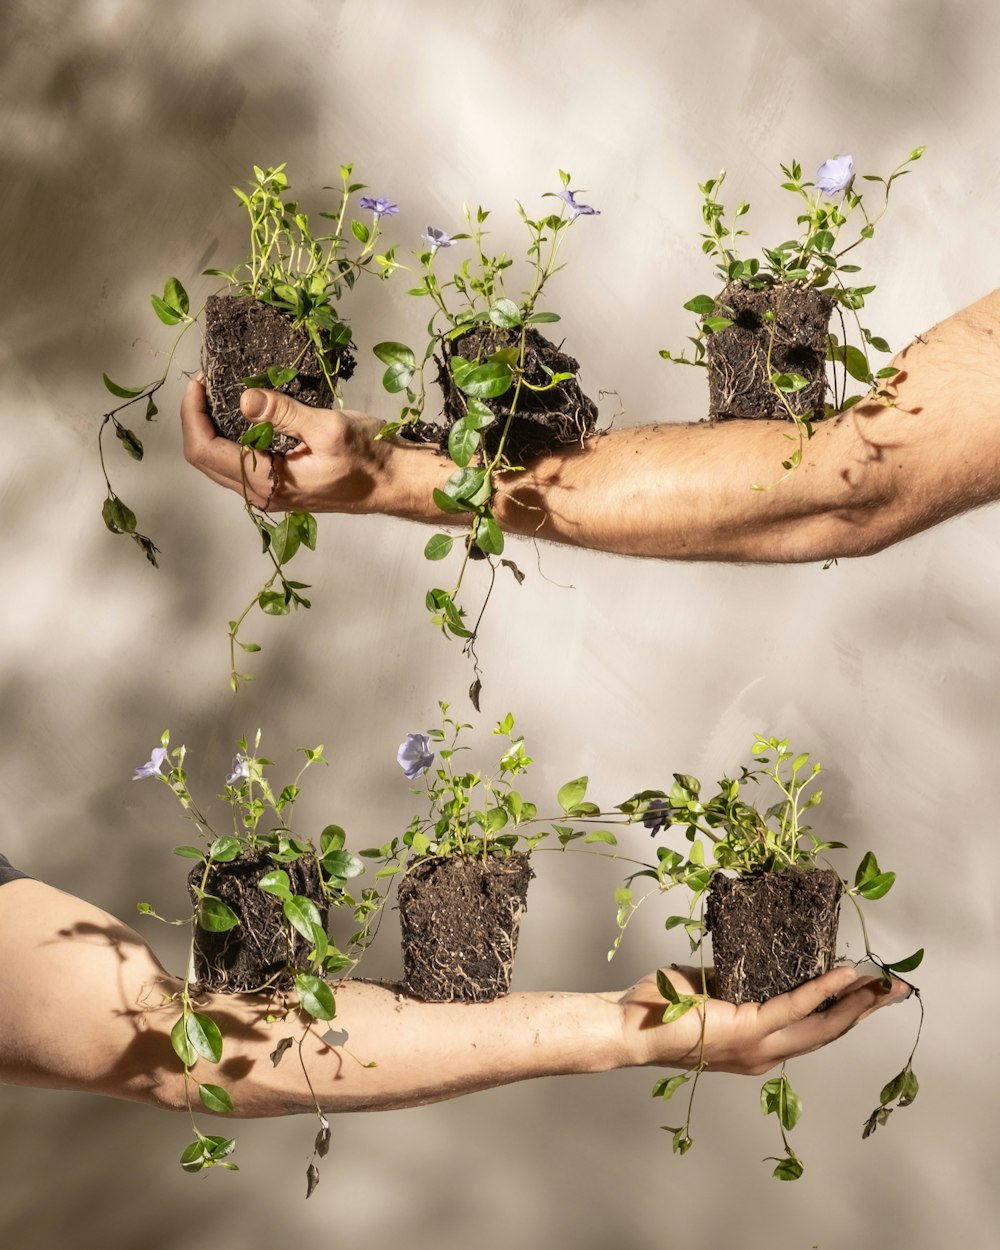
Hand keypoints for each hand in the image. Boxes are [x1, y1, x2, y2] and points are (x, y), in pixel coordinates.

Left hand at [179, 379, 395, 512]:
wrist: (395, 483)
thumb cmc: (369, 458)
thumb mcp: (328, 428)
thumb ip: (283, 413)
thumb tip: (243, 398)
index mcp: (268, 483)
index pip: (206, 450)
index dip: (193, 414)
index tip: (200, 381)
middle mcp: (262, 493)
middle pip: (205, 459)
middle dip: (197, 419)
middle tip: (207, 383)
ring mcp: (271, 492)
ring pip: (221, 462)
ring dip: (213, 428)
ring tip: (220, 393)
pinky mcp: (282, 484)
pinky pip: (241, 462)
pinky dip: (232, 436)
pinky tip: (243, 413)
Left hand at [619, 964, 908, 1074]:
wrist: (627, 1027)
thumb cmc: (657, 1008)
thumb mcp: (708, 987)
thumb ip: (736, 979)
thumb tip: (754, 954)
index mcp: (756, 1045)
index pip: (809, 1028)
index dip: (841, 1010)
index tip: (866, 989)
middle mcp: (764, 1052)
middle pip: (827, 1032)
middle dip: (864, 1010)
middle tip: (894, 988)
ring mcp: (758, 1046)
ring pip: (820, 1025)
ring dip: (855, 1003)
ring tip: (883, 985)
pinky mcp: (748, 1030)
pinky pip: (794, 1007)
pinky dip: (821, 990)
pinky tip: (844, 976)